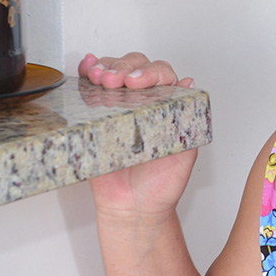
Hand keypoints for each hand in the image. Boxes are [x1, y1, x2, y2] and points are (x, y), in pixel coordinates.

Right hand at [78, 51, 198, 221]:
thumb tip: (189, 85)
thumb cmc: (161, 184)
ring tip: (100, 77)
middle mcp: (143, 102)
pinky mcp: (94, 118)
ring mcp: (117, 107)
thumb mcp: (185, 152)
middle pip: (136, 67)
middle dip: (124, 68)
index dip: (151, 73)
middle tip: (116, 82)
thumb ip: (188, 121)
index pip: (162, 76)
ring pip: (112, 71)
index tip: (138, 84)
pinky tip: (86, 68)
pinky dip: (86, 72)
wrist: (133, 209)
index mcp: (166, 106)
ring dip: (106, 66)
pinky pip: (89, 89)